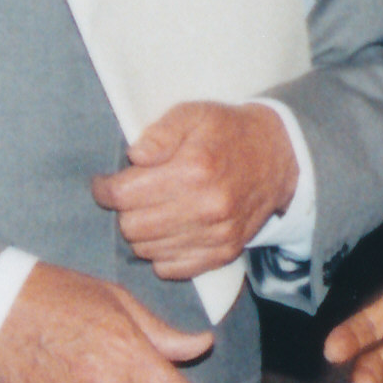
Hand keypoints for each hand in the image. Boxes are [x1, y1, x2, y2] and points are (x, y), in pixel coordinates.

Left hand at [92, 101, 296, 280]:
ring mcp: (216, 235)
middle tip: (132, 195)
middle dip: (123, 210)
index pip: (124, 195)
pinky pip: (171, 268)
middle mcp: (206, 207)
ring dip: (141, 232)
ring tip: (151, 210)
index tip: (105, 184)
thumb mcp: (194, 114)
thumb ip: (160, 132)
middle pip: (131, 227)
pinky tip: (168, 229)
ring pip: (147, 250)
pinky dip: (161, 252)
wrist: (277, 157)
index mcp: (194, 169)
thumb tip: (134, 156)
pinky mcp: (223, 253)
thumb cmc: (227, 132)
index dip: (105, 189)